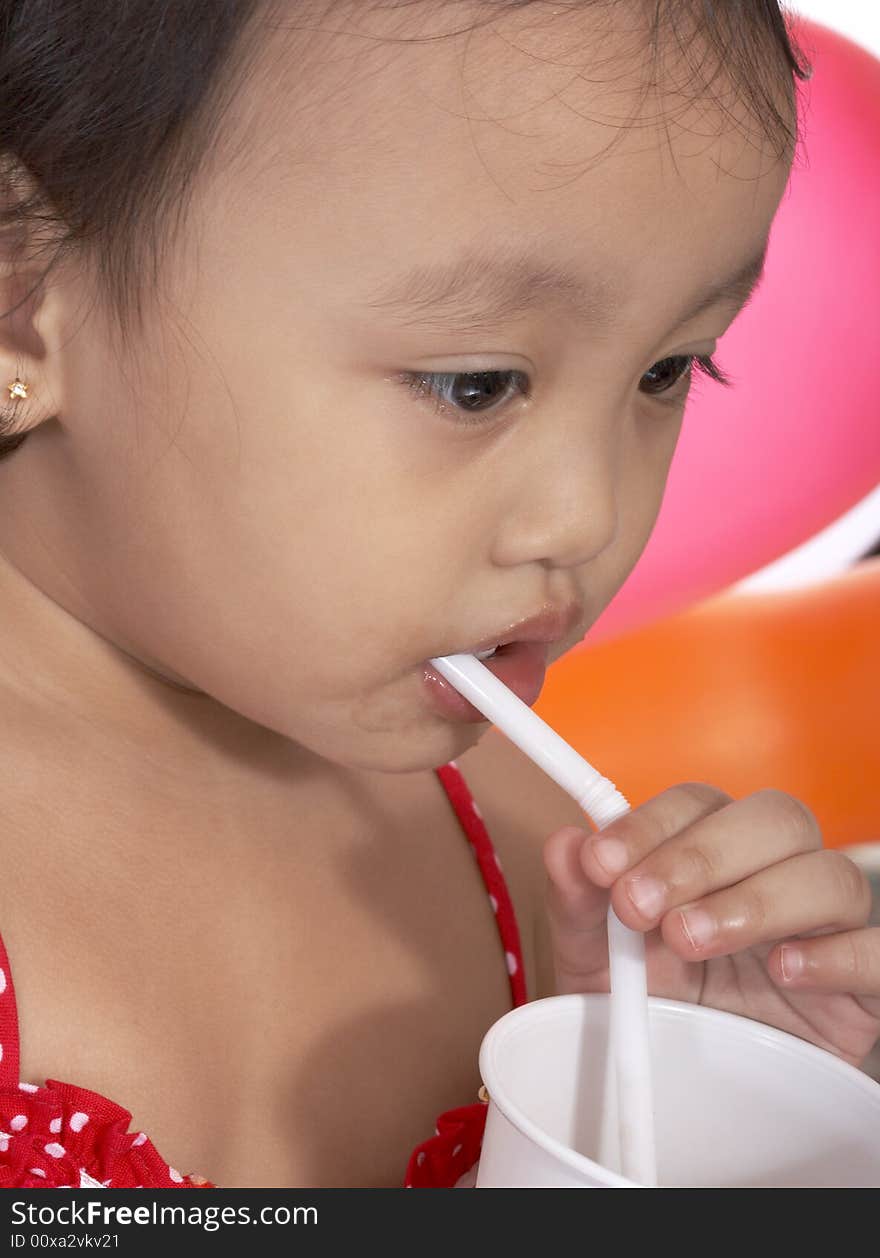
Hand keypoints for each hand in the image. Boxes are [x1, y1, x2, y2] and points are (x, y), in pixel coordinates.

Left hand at [544, 783, 879, 1066]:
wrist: (694, 1101)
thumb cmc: (652, 1013)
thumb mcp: (597, 965)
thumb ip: (579, 905)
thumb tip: (564, 845)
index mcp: (713, 856)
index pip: (698, 803)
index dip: (650, 822)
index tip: (600, 861)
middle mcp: (775, 876)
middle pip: (774, 818)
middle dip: (700, 854)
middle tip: (639, 904)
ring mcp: (824, 929)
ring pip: (831, 875)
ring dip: (756, 899)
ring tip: (692, 938)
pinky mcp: (863, 989)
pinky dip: (838, 954)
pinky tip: (784, 971)